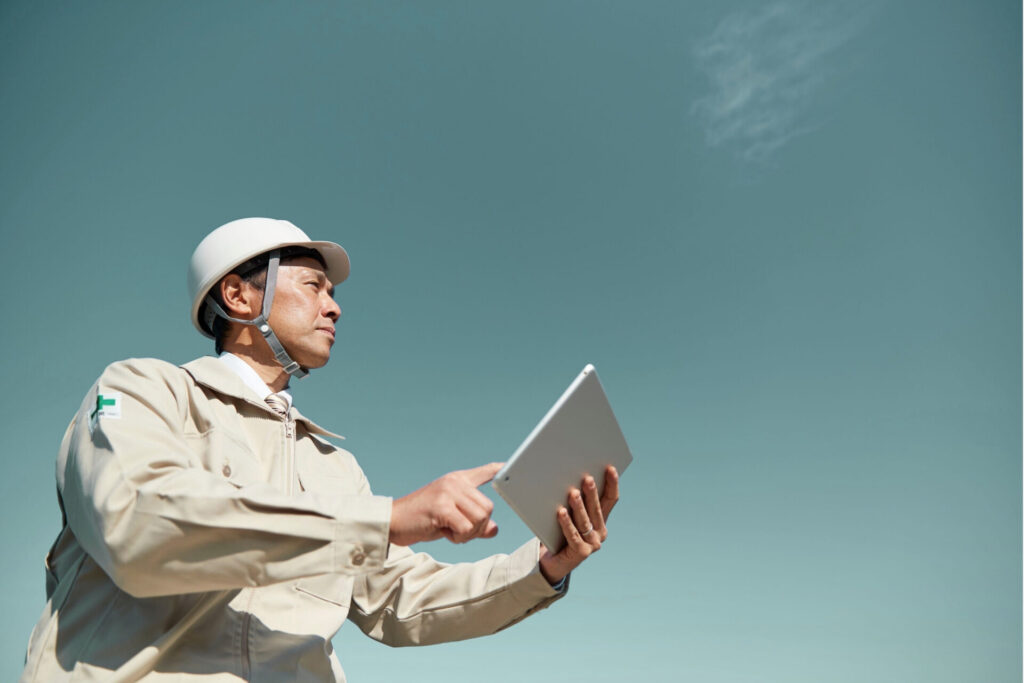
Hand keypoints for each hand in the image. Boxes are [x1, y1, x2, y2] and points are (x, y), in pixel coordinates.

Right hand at [389, 462, 502, 545]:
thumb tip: (494, 529)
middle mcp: (455, 482)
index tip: (509, 466)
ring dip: (468, 534)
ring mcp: (448, 492)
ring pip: (480, 519)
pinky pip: (466, 528)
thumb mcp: (451, 519)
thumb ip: (473, 522)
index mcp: (458, 480)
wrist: (393, 521)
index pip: (484, 472)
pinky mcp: (442, 506)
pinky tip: (444, 532)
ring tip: (449, 530)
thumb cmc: (422, 520)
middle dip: (477, 527)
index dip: (499, 470)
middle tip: (457, 530)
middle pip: (488, 508)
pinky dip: (458, 538)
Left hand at [538, 465, 619, 584]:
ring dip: (579, 507)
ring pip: (585, 522)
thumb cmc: (559, 532)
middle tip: (587, 478)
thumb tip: (569, 475)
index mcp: (601, 520)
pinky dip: (566, 523)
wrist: (552, 561)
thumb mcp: (570, 514)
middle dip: (592, 493)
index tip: (610, 468)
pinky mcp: (581, 553)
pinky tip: (560, 512)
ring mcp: (592, 544)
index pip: (610, 500)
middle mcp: (600, 533)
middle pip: (596, 510)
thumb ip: (574, 500)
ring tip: (572, 493)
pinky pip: (572, 535)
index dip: (611, 484)